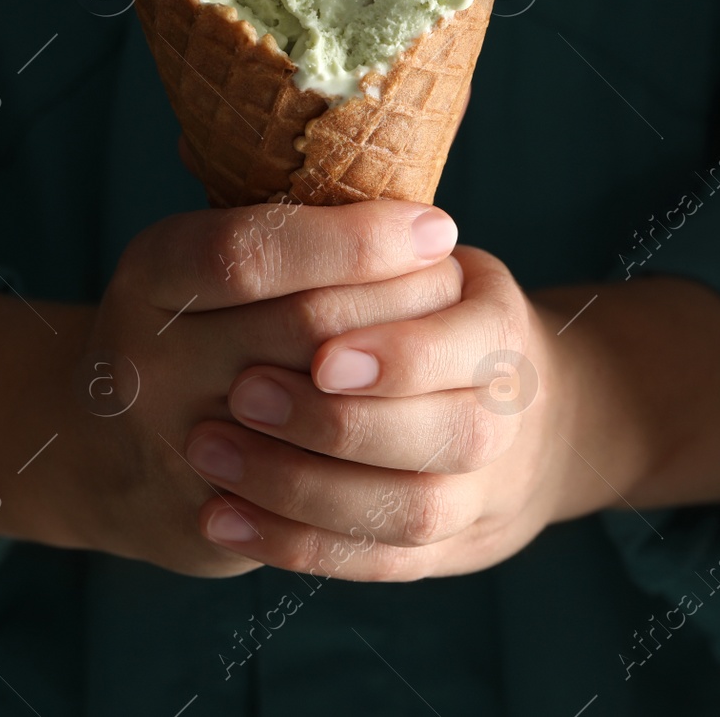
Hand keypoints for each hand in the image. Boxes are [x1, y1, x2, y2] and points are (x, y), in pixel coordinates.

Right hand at [69, 199, 463, 576]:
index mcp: (153, 274)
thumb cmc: (200, 328)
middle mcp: (148, 359)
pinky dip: (391, 467)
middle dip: (403, 302)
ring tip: (458, 358)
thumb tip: (420, 226)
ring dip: (413, 385)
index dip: (354, 242)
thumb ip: (293, 239)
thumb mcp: (214, 263)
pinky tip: (428, 438)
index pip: (253, 253)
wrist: (111, 449)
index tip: (436, 228)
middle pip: (307, 330)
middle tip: (459, 286)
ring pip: (333, 420)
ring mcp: (175, 446)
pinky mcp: (209, 520)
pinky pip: (324, 506)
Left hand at [183, 262, 719, 580]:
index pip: (465, 331)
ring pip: (410, 507)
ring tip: (207, 451)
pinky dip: (298, 544)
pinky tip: (220, 518)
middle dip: (342, 420)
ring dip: (304, 486)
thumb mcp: (396, 250)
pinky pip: (378, 561)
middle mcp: (513, 402)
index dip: (400, 353)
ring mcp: (490, 484)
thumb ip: (333, 229)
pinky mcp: (451, 545)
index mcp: (496, 313)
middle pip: (451, 429)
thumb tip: (215, 158)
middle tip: (243, 392)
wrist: (503, 411)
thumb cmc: (412, 307)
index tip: (321, 352)